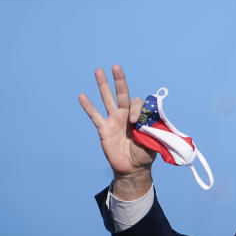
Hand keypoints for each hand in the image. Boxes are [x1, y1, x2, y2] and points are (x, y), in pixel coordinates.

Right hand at [78, 65, 154, 198]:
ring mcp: (114, 120)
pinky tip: (82, 96)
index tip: (135, 121)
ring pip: (107, 100)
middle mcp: (126, 115)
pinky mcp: (104, 129)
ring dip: (103, 86)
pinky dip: (88, 106)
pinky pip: (95, 116)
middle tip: (116, 67)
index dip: (137, 109)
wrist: (132, 168)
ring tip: (99, 71)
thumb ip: (151, 132)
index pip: (137, 104)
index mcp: (139, 117)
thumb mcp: (152, 143)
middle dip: (119, 81)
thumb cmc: (145, 155)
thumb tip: (147, 123)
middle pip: (122, 94)